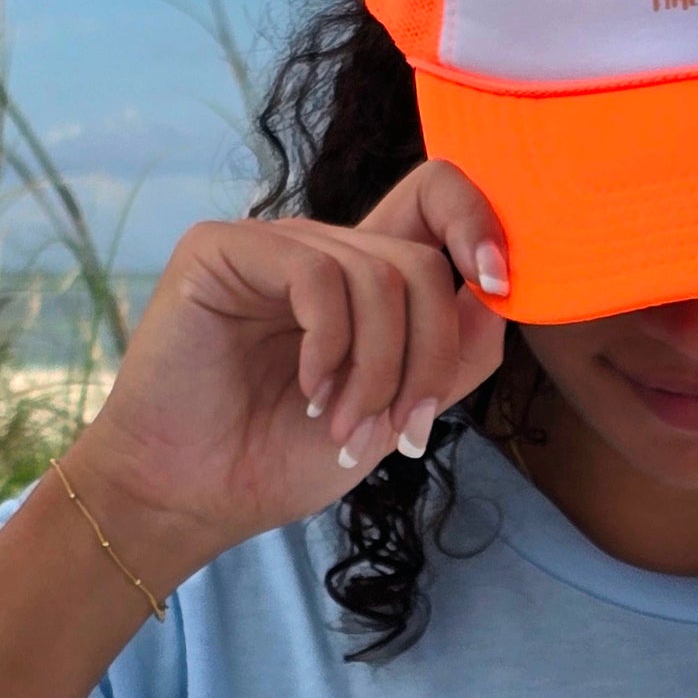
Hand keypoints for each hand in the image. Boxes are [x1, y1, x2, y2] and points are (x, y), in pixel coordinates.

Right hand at [65, 158, 510, 563]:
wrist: (194, 497)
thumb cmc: (285, 456)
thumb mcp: (398, 413)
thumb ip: (456, 357)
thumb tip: (503, 296)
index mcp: (367, 278)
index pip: (438, 200)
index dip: (480, 225)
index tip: (500, 284)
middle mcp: (325, 251)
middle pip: (423, 262)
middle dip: (428, 358)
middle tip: (398, 429)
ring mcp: (275, 245)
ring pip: (380, 277)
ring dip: (377, 371)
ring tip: (343, 426)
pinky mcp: (223, 249)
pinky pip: (318, 277)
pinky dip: (330, 347)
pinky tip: (309, 390)